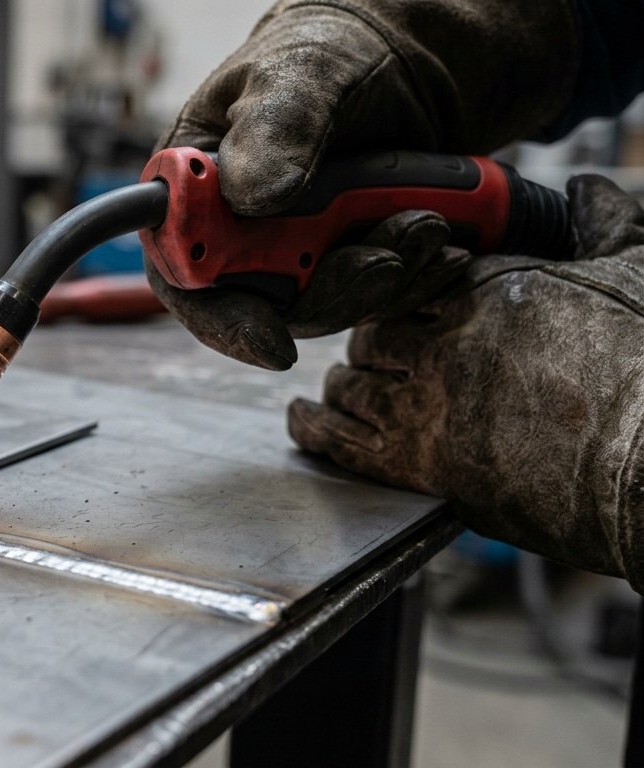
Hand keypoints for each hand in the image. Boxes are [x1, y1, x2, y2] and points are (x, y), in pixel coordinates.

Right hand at [151, 0, 576, 368]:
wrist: (405, 57)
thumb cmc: (331, 48)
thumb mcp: (302, 72)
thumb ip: (274, 126)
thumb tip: (251, 195)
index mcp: (193, 187)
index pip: (182, 273)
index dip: (220, 317)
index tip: (270, 337)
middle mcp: (232, 231)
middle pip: (260, 307)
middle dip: (332, 292)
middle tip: (388, 258)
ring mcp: (289, 252)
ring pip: (324, 308)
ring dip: (382, 280)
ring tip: (428, 225)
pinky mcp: (341, 262)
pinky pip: (370, 298)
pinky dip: (411, 278)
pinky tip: (441, 243)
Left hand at [289, 175, 643, 588]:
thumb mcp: (636, 278)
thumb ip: (605, 229)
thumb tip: (591, 190)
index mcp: (491, 287)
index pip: (413, 280)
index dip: (403, 297)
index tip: (403, 311)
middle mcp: (447, 338)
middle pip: (372, 333)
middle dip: (369, 347)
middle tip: (372, 362)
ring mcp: (426, 401)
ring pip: (350, 383)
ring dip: (345, 388)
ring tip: (341, 394)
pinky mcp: (417, 462)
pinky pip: (338, 438)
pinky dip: (313, 428)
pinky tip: (303, 422)